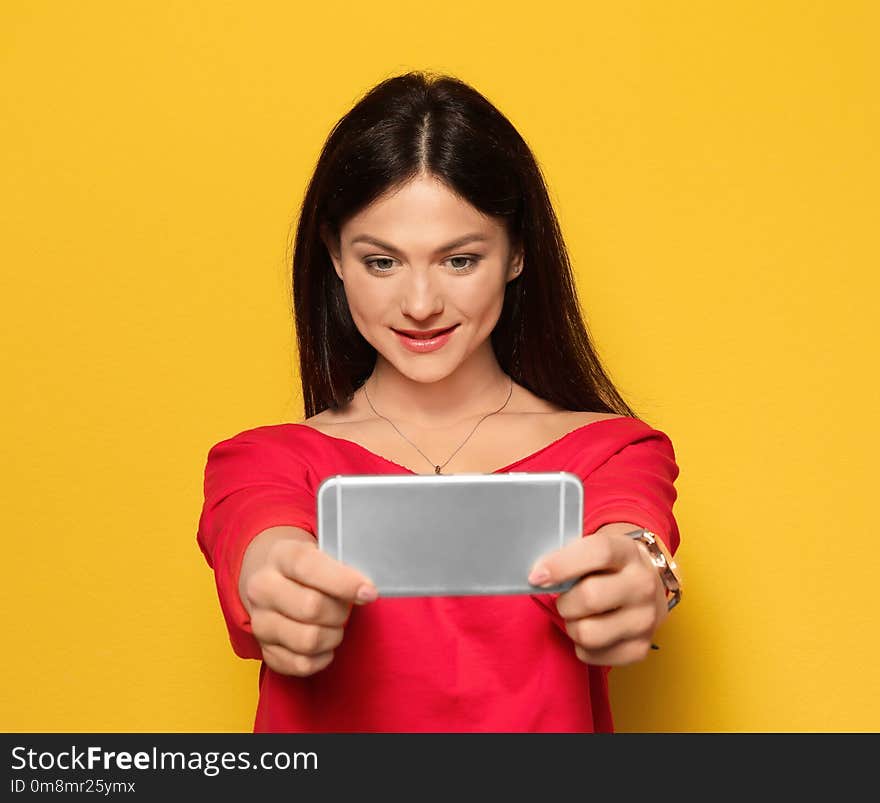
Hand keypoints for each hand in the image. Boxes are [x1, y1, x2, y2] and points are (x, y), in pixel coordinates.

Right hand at [239, 527, 378, 676]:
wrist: (273, 580)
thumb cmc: (308, 569)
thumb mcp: (322, 553)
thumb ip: (342, 567)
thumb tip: (366, 591)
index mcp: (280, 555)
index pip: (310, 567)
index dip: (344, 582)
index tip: (369, 593)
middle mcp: (262, 588)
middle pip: (311, 608)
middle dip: (340, 611)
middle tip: (346, 608)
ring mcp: (260, 621)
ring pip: (308, 640)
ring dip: (333, 636)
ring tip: (335, 625)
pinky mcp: (265, 650)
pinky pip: (302, 664)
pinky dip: (322, 658)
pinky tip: (325, 644)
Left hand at [527, 523, 668, 665]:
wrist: (648, 586)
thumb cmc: (608, 567)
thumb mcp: (594, 548)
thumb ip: (568, 557)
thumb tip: (537, 577)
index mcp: (628, 552)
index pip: (598, 553)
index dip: (561, 564)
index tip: (536, 576)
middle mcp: (643, 585)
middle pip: (590, 597)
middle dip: (565, 601)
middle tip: (564, 599)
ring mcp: (645, 619)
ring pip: (587, 633)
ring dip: (571, 625)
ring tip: (577, 615)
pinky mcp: (640, 649)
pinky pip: (591, 655)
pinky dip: (581, 646)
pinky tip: (590, 628)